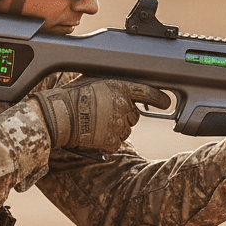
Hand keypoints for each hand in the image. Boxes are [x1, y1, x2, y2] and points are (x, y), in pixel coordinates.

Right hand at [32, 78, 169, 152]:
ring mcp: (118, 124)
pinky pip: (115, 144)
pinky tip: (93, 134)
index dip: (158, 98)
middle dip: (122, 116)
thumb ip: (112, 86)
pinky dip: (107, 142)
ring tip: (94, 124)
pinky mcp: (112, 141)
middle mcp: (123, 105)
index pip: (146, 92)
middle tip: (102, 114)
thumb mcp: (94, 81)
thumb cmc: (71, 96)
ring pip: (125, 131)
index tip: (167, 102)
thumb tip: (122, 92)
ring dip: (114, 130)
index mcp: (119, 87)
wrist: (58, 115)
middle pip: (133, 116)